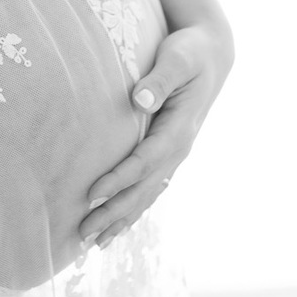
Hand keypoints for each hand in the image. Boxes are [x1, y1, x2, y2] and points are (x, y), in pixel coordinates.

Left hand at [79, 17, 233, 249]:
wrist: (212, 54)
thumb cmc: (190, 52)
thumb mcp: (178, 58)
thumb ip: (159, 79)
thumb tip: (139, 99)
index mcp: (180, 128)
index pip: (145, 161)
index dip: (119, 179)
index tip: (92, 195)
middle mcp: (180, 148)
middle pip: (144, 188)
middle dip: (115, 212)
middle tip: (84, 234)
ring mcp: (176, 154)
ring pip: (148, 194)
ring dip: (123, 218)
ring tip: (96, 243)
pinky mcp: (169, 153)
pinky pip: (151, 187)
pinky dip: (134, 208)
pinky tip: (118, 225)